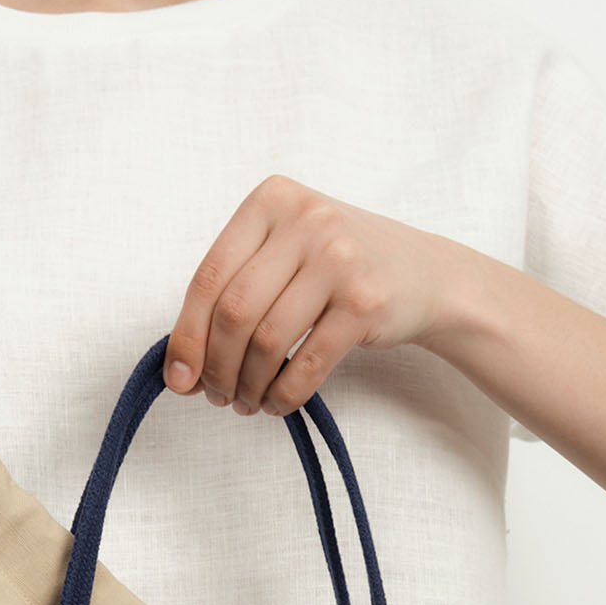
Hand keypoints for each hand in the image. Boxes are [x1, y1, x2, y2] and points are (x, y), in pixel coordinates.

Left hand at [161, 174, 464, 416]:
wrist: (427, 274)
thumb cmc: (340, 267)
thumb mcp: (287, 250)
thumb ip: (235, 289)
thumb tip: (180, 367)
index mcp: (271, 200)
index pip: (208, 278)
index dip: (186, 336)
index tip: (178, 378)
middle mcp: (305, 221)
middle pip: (234, 313)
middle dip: (217, 367)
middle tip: (217, 395)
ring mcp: (339, 259)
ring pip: (267, 342)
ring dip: (248, 385)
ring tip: (247, 401)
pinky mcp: (365, 302)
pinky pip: (306, 364)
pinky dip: (283, 395)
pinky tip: (276, 404)